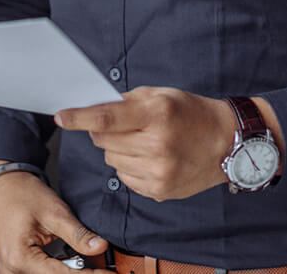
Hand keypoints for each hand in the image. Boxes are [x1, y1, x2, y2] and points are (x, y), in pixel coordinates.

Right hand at [0, 163, 107, 273]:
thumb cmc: (19, 193)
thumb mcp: (53, 210)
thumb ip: (76, 233)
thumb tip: (100, 247)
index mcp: (19, 259)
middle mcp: (11, 272)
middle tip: (102, 269)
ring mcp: (10, 273)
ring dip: (68, 273)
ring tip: (89, 265)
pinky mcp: (13, 270)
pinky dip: (56, 271)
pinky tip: (71, 264)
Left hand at [56, 87, 281, 201]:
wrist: (226, 143)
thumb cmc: (191, 113)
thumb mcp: (161, 95)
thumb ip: (126, 101)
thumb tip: (93, 109)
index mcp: (156, 115)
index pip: (107, 118)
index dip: (79, 117)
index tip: (60, 115)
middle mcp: (157, 145)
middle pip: (104, 141)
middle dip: (103, 131)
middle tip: (123, 125)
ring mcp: (159, 172)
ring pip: (111, 161)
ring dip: (117, 149)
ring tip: (141, 141)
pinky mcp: (160, 191)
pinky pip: (125, 177)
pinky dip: (129, 166)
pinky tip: (148, 157)